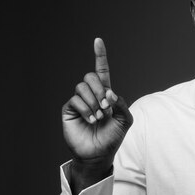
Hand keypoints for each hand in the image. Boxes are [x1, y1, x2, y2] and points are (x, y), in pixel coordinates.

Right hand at [62, 38, 132, 185]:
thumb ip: (121, 104)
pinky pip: (75, 100)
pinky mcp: (69, 110)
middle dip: (100, 89)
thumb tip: (109, 92)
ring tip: (99, 117)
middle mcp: (91, 95)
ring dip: (94, 101)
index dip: (100, 55)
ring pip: (82, 87)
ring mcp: (79, 102)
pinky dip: (86, 109)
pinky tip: (91, 120)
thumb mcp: (125, 120)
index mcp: (106, 94)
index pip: (102, 71)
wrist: (99, 153)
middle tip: (106, 106)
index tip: (97, 40)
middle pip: (91, 76)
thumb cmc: (113, 137)